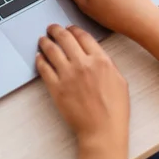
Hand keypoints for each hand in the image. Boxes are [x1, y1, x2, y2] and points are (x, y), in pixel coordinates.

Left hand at [37, 24, 128, 158]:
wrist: (102, 130)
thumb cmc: (114, 110)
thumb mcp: (119, 80)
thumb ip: (107, 63)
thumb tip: (96, 54)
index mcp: (100, 60)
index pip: (82, 36)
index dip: (73, 29)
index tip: (69, 28)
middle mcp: (83, 64)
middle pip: (64, 38)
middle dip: (55, 30)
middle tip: (51, 28)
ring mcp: (67, 75)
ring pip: (51, 50)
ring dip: (45, 42)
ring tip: (42, 39)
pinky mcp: (56, 87)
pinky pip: (44, 68)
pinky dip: (39, 60)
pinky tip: (39, 57)